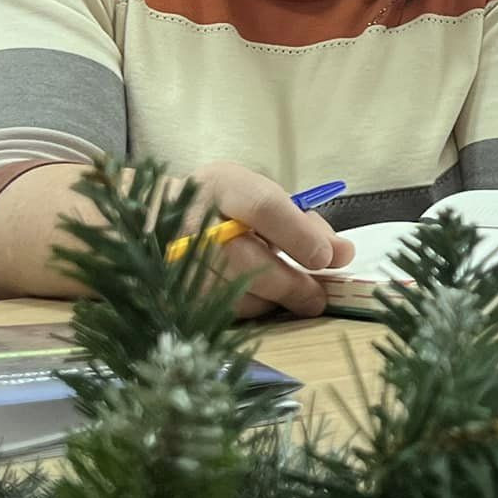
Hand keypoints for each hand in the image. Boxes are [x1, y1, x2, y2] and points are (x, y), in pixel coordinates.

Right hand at [177, 162, 355, 319]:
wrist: (155, 223)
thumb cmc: (221, 209)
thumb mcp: (260, 198)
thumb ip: (304, 224)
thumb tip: (343, 253)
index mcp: (221, 185)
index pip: (264, 208)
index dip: (299, 236)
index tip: (326, 259)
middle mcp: (191, 220)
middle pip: (247, 260)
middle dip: (290, 283)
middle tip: (317, 297)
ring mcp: (173, 260)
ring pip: (233, 293)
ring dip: (270, 301)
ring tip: (287, 296)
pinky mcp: (169, 293)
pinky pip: (216, 312)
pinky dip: (245, 310)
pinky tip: (257, 300)